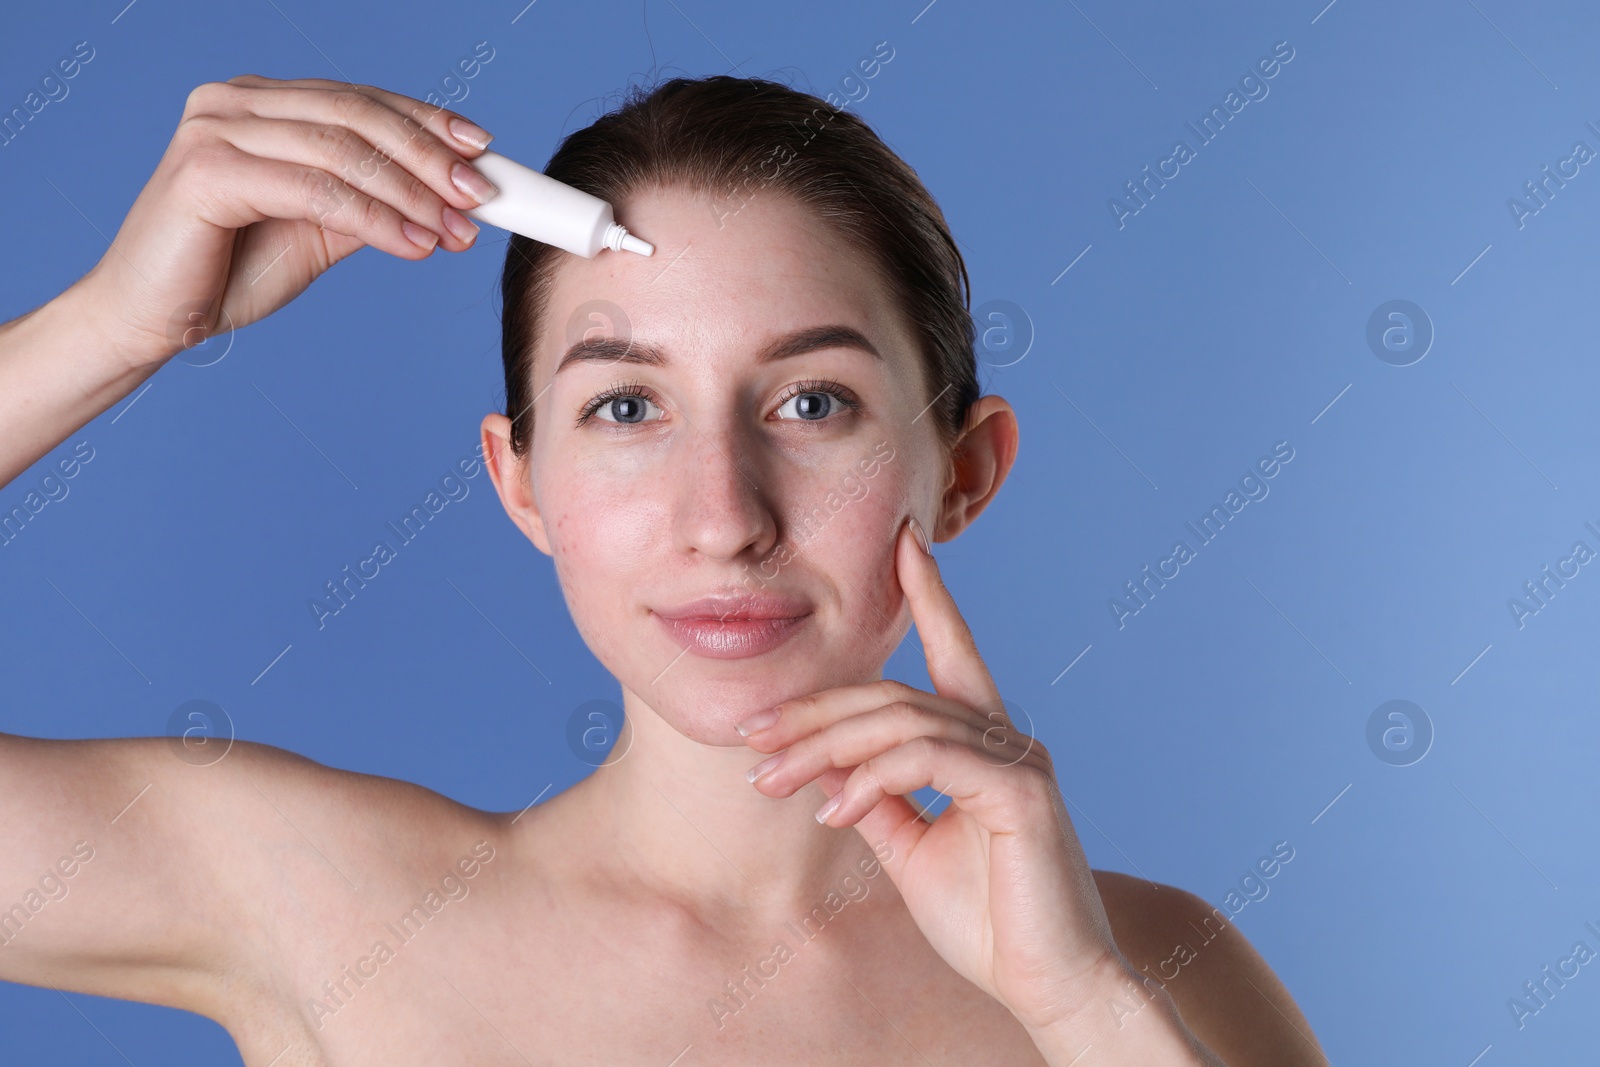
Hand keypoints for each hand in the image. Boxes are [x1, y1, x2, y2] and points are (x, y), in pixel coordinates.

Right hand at [76, 74, 499, 367]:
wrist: (153, 319)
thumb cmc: (227, 271)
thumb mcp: (318, 229)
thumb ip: (369, 202)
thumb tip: (445, 196)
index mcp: (261, 103)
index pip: (359, 100)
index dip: (426, 122)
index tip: (482, 150)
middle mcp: (234, 102)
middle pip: (356, 116)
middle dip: (429, 157)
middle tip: (482, 194)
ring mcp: (215, 130)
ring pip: (341, 151)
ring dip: (411, 193)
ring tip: (456, 229)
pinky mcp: (206, 171)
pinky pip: (315, 190)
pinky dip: (374, 219)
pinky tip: (415, 244)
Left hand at [737, 516, 1126, 1034]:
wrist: (1046, 984)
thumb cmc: (986, 919)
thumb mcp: (911, 850)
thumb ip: (877, 800)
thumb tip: (826, 767)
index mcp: (984, 743)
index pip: (952, 651)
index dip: (931, 594)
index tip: (905, 541)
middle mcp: (1005, 738)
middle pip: (894, 695)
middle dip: (816, 711)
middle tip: (750, 735)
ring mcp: (1017, 760)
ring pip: (903, 722)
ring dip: (826, 747)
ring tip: (770, 780)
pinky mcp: (1020, 792)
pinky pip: (927, 762)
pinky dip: (871, 778)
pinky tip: (831, 808)